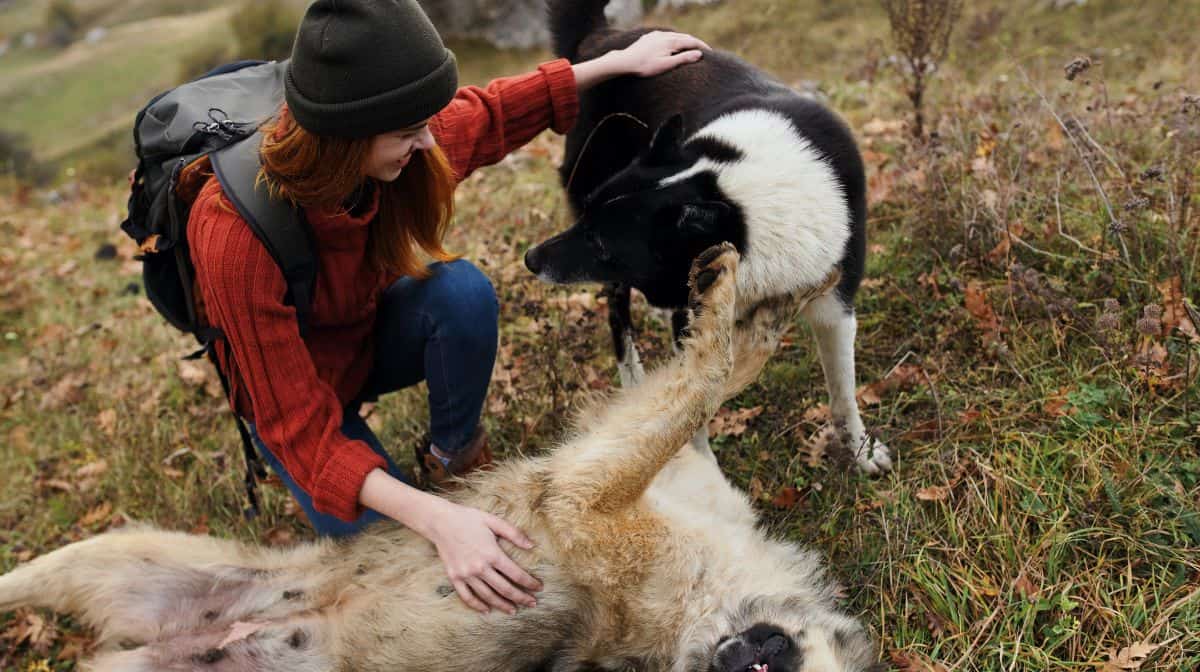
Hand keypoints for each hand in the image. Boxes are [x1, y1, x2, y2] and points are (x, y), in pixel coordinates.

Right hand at [423, 497, 542, 614]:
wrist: (441, 522)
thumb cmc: (469, 519)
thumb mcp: (493, 521)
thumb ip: (514, 533)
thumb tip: (531, 545)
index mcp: (492, 554)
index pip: (516, 574)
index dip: (529, 583)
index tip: (539, 588)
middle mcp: (480, 567)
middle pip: (504, 589)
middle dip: (521, 598)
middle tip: (532, 604)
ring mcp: (466, 574)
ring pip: (487, 596)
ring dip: (502, 605)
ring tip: (513, 610)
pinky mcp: (454, 578)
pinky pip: (467, 597)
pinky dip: (477, 606)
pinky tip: (487, 610)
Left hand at [572, 31, 710, 91]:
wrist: (624, 62)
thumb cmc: (645, 66)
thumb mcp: (666, 65)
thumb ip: (683, 59)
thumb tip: (699, 54)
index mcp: (671, 41)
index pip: (692, 42)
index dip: (702, 47)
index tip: (711, 53)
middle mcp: (665, 34)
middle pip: (685, 37)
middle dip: (695, 43)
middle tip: (703, 51)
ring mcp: (656, 35)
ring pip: (674, 36)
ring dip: (684, 41)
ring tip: (690, 49)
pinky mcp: (648, 37)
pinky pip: (665, 37)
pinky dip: (673, 41)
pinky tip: (672, 46)